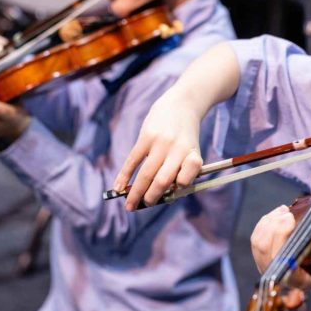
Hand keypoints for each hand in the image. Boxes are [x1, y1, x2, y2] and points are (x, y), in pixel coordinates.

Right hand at [113, 88, 204, 209]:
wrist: (180, 105)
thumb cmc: (185, 136)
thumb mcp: (191, 151)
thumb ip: (182, 171)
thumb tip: (164, 196)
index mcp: (192, 154)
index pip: (187, 177)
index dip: (179, 187)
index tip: (172, 193)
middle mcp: (177, 149)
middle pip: (162, 181)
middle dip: (152, 197)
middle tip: (145, 205)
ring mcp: (160, 142)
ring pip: (146, 174)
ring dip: (136, 193)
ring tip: (130, 205)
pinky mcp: (146, 136)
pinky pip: (133, 160)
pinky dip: (124, 176)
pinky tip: (118, 188)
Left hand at [250, 205, 310, 295]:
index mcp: (293, 280)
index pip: (278, 260)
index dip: (280, 238)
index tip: (291, 219)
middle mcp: (277, 274)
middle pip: (264, 248)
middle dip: (274, 226)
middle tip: (289, 213)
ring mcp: (267, 264)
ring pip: (258, 241)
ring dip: (269, 222)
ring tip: (284, 210)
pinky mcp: (264, 255)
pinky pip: (257, 237)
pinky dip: (265, 222)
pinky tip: (277, 213)